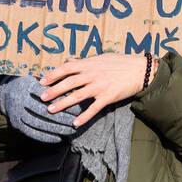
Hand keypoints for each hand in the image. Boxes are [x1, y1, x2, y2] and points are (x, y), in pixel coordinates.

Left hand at [38, 53, 155, 127]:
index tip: (42, 81)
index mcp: (90, 63)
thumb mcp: (100, 58)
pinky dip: (84, 116)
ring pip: (78, 95)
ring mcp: (100, 86)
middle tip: (41, 98)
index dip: (54, 74)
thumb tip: (69, 60)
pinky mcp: (108, 97)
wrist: (140, 70)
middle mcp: (93, 74)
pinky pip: (94, 108)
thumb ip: (84, 61)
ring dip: (63, 103)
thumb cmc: (120, 62)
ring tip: (51, 110)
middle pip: (69, 82)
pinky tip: (75, 123)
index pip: (67, 68)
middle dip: (54, 90)